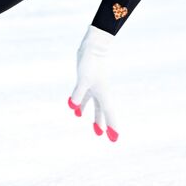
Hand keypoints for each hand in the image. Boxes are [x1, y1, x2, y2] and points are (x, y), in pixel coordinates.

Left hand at [67, 26, 116, 141]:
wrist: (94, 47)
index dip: (112, 126)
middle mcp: (101, 92)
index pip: (109, 114)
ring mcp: (95, 88)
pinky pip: (86, 97)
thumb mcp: (83, 80)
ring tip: (95, 129)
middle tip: (107, 137)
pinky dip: (82, 104)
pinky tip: (76, 111)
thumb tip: (72, 107)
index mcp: (103, 94)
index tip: (114, 138)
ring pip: (96, 106)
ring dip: (95, 117)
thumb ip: (78, 94)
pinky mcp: (87, 82)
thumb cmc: (91, 63)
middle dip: (105, 124)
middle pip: (104, 112)